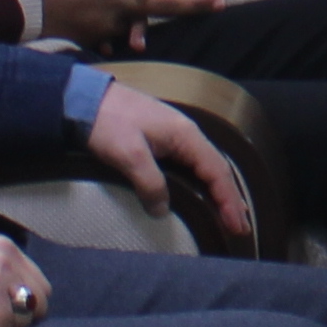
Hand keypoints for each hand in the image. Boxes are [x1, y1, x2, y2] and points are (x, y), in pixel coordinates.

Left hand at [89, 86, 256, 245]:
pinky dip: (205, 181)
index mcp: (186, 136)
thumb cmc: (108, 123)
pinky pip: (193, 164)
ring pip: (207, 166)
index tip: (237, 226)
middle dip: (232, 198)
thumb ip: (150, 183)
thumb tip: (163, 210)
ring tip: (231, 214)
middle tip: (241, 227)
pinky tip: (204, 191)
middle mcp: (187, 134)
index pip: (216, 172)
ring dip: (220, 190)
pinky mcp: (164, 139)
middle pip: (218, 169)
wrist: (85, 99)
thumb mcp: (129, 155)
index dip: (228, 200)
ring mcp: (176, 135)